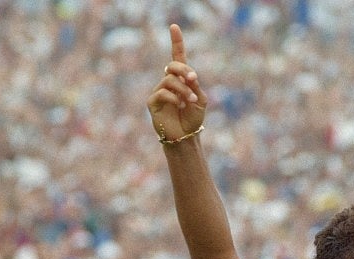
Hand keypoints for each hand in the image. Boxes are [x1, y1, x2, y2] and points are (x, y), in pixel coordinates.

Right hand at [146, 24, 207, 141]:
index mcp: (181, 79)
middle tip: (194, 80)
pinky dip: (174, 98)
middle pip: (173, 66)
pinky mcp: (153, 102)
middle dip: (184, 70)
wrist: (186, 136)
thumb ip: (194, 86)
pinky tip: (180, 106)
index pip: (177, 56)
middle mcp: (168, 82)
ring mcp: (159, 91)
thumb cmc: (193, 118)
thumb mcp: (200, 99)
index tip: (174, 27)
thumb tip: (188, 76)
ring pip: (169, 80)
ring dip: (183, 90)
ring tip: (190, 102)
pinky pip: (162, 92)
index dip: (176, 41)